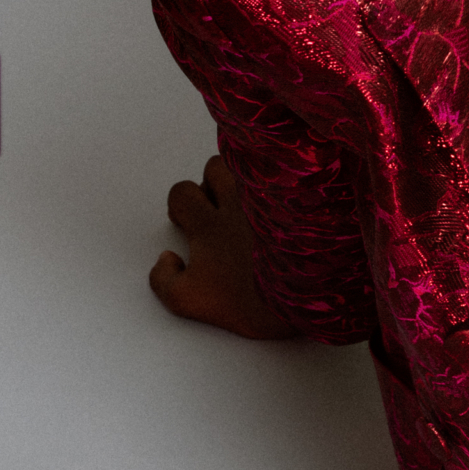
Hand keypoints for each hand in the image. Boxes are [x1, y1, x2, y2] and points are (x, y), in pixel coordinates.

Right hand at [149, 156, 298, 338]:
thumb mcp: (189, 301)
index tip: (190, 225)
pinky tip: (284, 210)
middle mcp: (239, 203)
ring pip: (251, 167)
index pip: (181, 191)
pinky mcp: (306, 202)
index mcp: (209, 224)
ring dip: (243, 182)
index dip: (181, 206)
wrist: (306, 299)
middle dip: (211, 186)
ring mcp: (273, 200)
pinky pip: (287, 179)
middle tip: (219, 212)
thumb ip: (163, 280)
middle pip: (214, 168)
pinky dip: (279, 188)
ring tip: (249, 208)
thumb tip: (166, 258)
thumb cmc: (249, 302)